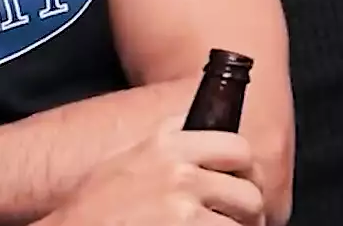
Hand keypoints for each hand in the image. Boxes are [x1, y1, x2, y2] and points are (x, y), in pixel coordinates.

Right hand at [38, 126, 265, 225]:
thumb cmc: (93, 205)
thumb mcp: (129, 156)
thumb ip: (169, 139)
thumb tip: (199, 125)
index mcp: (168, 143)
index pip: (237, 147)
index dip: (245, 171)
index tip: (241, 185)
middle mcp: (180, 169)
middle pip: (248, 189)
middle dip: (247, 209)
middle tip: (238, 220)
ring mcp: (183, 204)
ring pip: (244, 218)